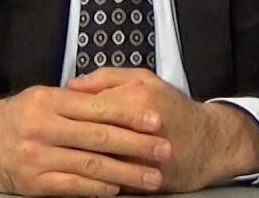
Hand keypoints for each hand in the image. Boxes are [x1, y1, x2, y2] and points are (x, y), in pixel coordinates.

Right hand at [0, 85, 169, 195]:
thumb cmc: (19, 116)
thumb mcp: (44, 97)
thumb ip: (78, 99)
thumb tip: (119, 98)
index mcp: (49, 101)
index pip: (98, 107)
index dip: (130, 115)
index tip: (156, 121)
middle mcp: (42, 127)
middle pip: (98, 137)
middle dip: (136, 145)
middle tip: (164, 150)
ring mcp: (36, 156)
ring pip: (89, 165)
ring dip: (125, 172)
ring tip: (151, 177)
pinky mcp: (31, 182)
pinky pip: (70, 186)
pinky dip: (96, 188)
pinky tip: (116, 189)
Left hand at [66, 68, 258, 191]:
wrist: (209, 143)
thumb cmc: (174, 108)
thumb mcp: (145, 79)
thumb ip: (106, 76)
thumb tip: (71, 85)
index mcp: (135, 99)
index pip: (87, 103)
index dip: (64, 108)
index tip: (52, 112)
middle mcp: (138, 128)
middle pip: (87, 134)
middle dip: (65, 137)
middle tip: (49, 136)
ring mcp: (140, 158)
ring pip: (95, 160)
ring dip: (74, 160)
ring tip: (58, 157)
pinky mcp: (143, 181)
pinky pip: (109, 181)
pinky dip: (92, 179)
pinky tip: (79, 174)